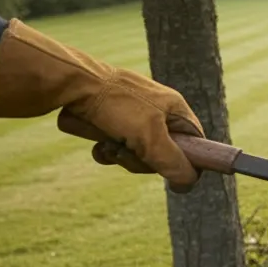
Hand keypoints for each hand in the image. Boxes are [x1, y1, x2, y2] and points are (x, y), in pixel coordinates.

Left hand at [0, 20, 203, 190]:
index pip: (196, 142)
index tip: (172, 173)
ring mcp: (133, 116)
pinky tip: (97, 144)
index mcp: (175, 109)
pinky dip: (107, 150)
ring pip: (137, 152)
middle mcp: (157, 111)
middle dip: (144, 159)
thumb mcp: (151, 137)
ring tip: (109, 145)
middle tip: (130, 152)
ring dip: (122, 155)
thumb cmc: (116, 105)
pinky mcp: (111, 120)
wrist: (71, 83)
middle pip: (164, 153)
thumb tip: (188, 183)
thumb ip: (173, 162)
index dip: (187, 160)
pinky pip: (116, 146)